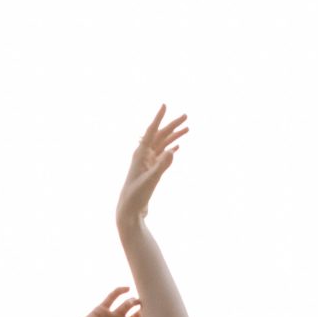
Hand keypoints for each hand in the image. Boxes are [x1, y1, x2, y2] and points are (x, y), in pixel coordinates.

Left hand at [116, 105, 187, 224]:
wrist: (129, 211)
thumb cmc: (136, 196)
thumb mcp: (150, 181)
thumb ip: (162, 166)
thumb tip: (173, 150)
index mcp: (140, 154)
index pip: (151, 131)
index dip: (158, 118)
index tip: (164, 105)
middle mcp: (143, 156)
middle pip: (159, 136)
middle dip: (172, 125)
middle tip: (186, 116)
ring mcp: (147, 163)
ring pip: (162, 145)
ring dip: (174, 136)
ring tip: (187, 129)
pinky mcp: (151, 171)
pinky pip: (162, 155)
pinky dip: (170, 149)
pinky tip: (178, 147)